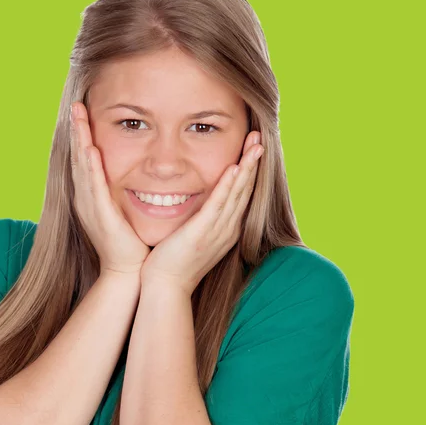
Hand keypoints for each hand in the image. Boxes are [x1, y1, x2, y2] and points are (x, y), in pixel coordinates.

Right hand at [70, 101, 150, 277]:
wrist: (128, 270)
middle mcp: (86, 197)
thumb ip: (125, 190)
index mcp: (92, 195)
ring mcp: (90, 205)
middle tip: (75, 105)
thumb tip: (138, 172)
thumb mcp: (124, 210)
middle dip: (76, 130)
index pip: (85, 158)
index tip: (83, 111)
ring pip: (82, 165)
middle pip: (78, 156)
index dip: (82, 134)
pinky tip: (90, 148)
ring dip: (79, 139)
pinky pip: (94, 185)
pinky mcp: (100, 214)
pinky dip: (90, 166)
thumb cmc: (130, 242)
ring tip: (77, 116)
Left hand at [140, 131, 263, 294]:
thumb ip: (199, 217)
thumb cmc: (174, 261)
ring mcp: (217, 231)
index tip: (253, 148)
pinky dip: (228, 185)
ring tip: (256, 145)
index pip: (242, 193)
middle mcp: (227, 228)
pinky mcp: (202, 233)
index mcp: (226, 228)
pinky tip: (235, 168)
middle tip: (260, 137)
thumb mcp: (193, 235)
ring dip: (247, 167)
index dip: (249, 170)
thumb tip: (197, 201)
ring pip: (237, 193)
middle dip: (253, 162)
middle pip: (245, 189)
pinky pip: (218, 204)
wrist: (165, 287)